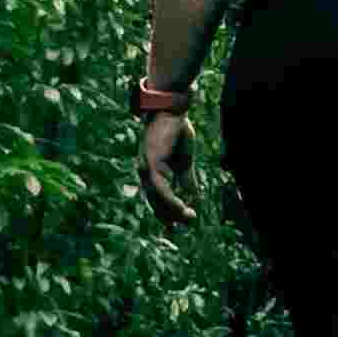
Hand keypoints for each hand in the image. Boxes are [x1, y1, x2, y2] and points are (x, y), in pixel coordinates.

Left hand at [137, 109, 195, 228]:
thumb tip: (193, 198)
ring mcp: (145, 168)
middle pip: (155, 202)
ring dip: (173, 211)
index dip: (168, 214)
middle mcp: (145, 172)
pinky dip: (170, 200)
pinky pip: (159, 188)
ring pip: (157, 199)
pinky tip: (182, 207)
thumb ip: (186, 179)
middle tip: (188, 223)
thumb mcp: (185, 161)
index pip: (157, 199)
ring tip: (189, 217)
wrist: (172, 109)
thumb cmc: (177, 130)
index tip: (178, 227)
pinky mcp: (150, 163)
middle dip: (171, 216)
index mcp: (152, 172)